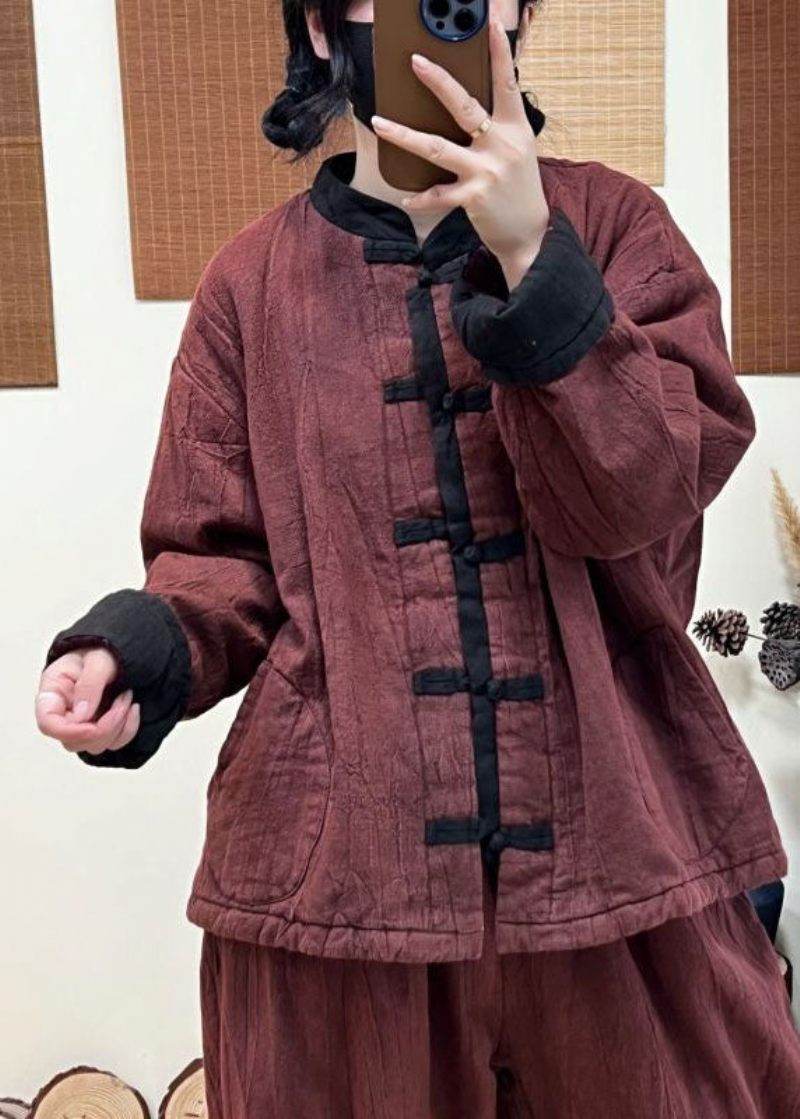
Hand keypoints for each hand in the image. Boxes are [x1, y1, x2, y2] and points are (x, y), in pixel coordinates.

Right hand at [35, 647, 140, 756]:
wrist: (121, 649)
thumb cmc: (103, 648)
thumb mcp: (98, 658)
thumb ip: (89, 684)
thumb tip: (81, 716)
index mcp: (54, 692)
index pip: (48, 723)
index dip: (69, 732)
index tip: (93, 727)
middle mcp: (65, 712)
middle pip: (73, 742)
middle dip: (103, 728)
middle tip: (123, 698)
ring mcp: (84, 723)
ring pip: (95, 746)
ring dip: (118, 726)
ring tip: (127, 696)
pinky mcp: (103, 728)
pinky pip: (114, 743)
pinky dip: (128, 729)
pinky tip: (133, 708)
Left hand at [371, 15, 550, 289]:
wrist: (530, 234)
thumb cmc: (518, 189)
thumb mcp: (517, 150)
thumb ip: (498, 125)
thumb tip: (470, 104)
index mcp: (515, 128)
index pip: (506, 83)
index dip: (499, 52)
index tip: (488, 24)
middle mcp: (501, 145)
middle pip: (464, 106)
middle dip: (438, 82)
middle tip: (416, 61)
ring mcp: (487, 171)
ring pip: (437, 148)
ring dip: (404, 135)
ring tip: (380, 122)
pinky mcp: (474, 197)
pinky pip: (439, 194)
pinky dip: (421, 196)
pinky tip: (406, 196)